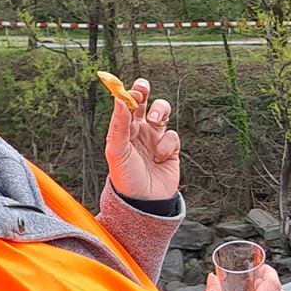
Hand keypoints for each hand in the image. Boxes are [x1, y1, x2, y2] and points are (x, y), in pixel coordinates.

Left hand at [106, 77, 180, 200]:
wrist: (145, 202)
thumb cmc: (126, 179)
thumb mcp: (117, 151)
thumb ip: (119, 125)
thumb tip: (118, 99)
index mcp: (122, 129)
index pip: (125, 104)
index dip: (129, 93)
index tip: (132, 91)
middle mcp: (138, 130)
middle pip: (144, 101)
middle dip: (144, 91)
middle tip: (143, 87)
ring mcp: (155, 138)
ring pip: (162, 112)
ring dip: (160, 112)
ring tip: (154, 122)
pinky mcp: (170, 149)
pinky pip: (173, 135)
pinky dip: (167, 144)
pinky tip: (160, 157)